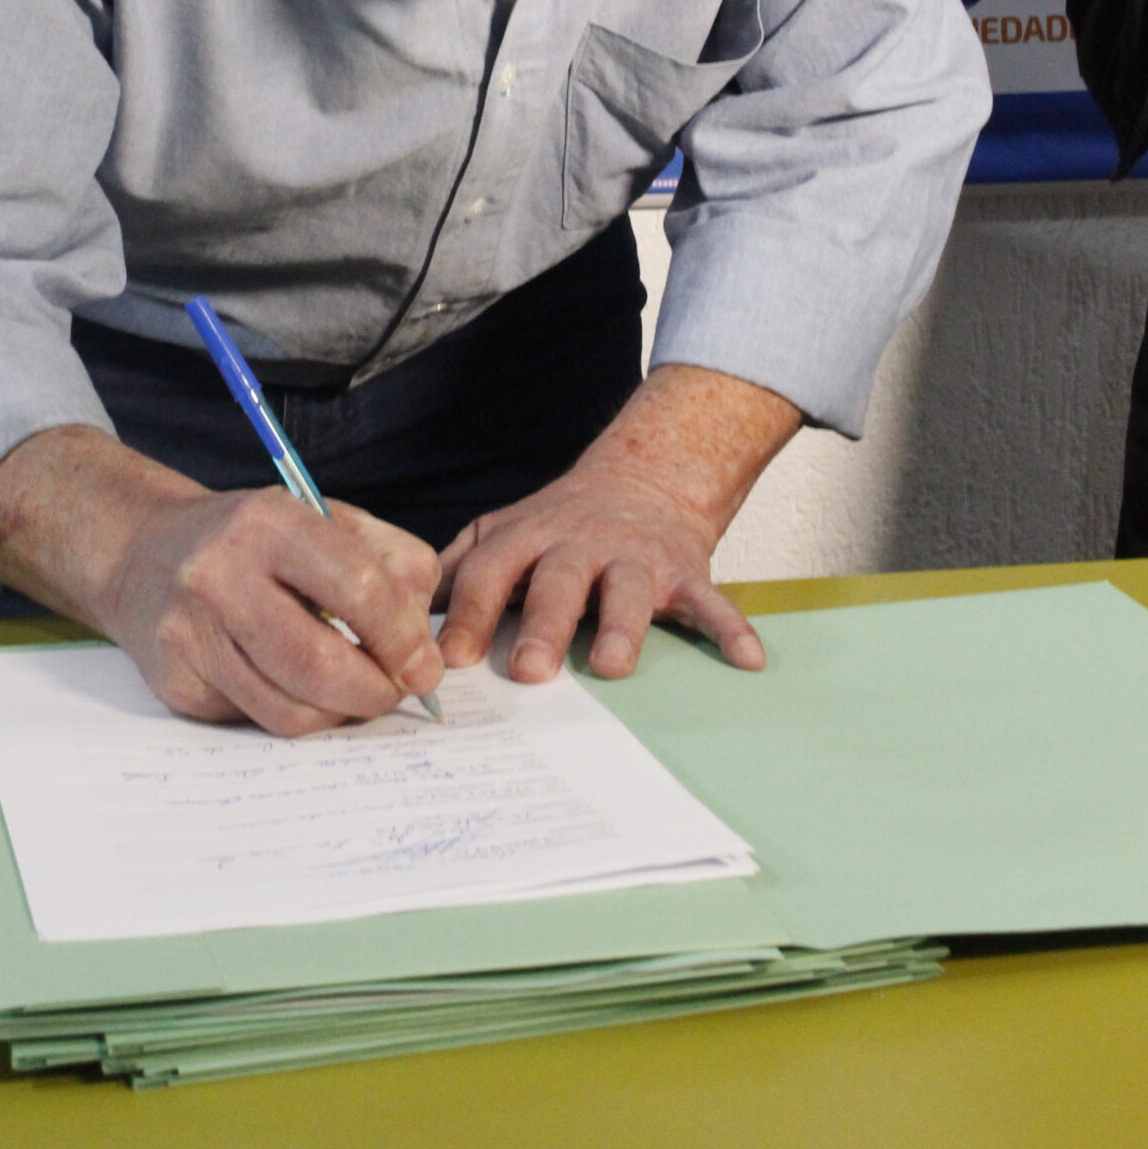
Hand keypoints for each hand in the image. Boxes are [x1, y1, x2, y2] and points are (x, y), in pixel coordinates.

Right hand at [0, 425, 443, 734]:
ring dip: (340, 715)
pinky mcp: (174, 684)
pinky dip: (294, 714)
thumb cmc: (252, 539)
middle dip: (376, 692)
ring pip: (290, 712)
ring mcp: (189, 634)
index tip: (426, 665)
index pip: (356, 586)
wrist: (142, 553)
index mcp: (267, 522)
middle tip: (397, 692)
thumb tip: (425, 642)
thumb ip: (392, 561)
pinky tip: (295, 686)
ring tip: (353, 692)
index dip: (403, 637)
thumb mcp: (323, 519)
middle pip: (321, 664)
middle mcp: (219, 575)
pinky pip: (256, 722)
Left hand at [435, 363, 800, 682]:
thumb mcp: (503, 530)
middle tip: (527, 672)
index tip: (447, 657)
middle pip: (560, 582)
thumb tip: (399, 611)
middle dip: (544, 625)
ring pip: (629, 593)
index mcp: (530, 536)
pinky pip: (712, 602)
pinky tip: (748, 661)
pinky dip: (732, 630)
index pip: (490, 570)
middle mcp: (581, 544)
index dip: (467, 611)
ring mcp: (635, 557)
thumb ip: (459, 567)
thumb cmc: (560, 523)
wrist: (645, 476)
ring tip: (616, 668)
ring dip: (624, 629)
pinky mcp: (685, 572)